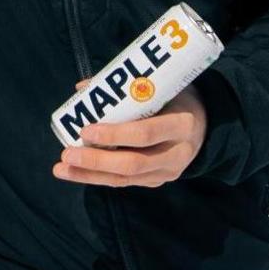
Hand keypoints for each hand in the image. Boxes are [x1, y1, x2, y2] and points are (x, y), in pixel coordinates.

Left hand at [53, 79, 208, 187]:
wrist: (207, 125)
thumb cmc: (176, 98)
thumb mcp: (161, 86)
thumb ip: (125, 86)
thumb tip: (82, 88)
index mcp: (181, 124)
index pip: (145, 134)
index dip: (115, 135)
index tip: (86, 129)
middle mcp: (177, 154)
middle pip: (133, 163)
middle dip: (96, 160)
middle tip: (67, 152)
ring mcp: (168, 172)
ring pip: (125, 179)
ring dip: (90, 175)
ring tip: (61, 168)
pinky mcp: (157, 181)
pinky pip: (125, 183)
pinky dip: (98, 178)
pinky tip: (76, 172)